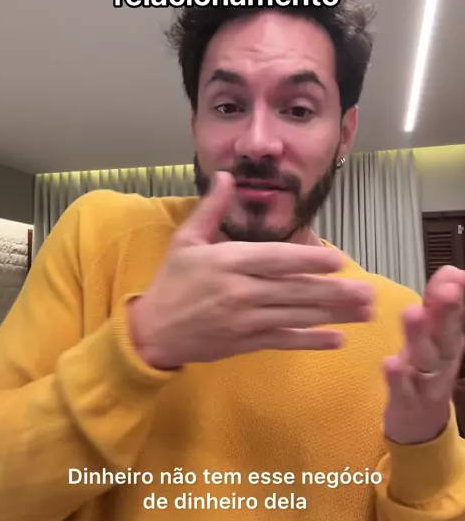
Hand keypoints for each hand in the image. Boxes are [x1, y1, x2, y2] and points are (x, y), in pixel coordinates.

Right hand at [128, 171, 374, 368]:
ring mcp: (245, 320)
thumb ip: (211, 209)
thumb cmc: (172, 282)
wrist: (153, 331)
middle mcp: (240, 291)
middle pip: (295, 290)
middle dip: (335, 291)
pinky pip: (284, 341)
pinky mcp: (245, 343)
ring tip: (364, 311)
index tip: (340, 260)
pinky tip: (337, 340)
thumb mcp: (186, 240)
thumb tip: (227, 177)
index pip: (276, 259)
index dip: (310, 260)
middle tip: (368, 291)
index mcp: (227, 261)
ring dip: (333, 315)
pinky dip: (311, 342)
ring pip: (296, 316)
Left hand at [383, 265, 464, 443]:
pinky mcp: (407, 402)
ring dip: (418, 336)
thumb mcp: (435, 338)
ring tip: (412, 312)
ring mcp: (425, 382)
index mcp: (448, 341)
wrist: (421, 426)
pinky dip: (397, 377)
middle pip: (445, 334)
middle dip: (446, 312)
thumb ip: (439, 305)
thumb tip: (451, 270)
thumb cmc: (426, 373)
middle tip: (447, 291)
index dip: (456, 295)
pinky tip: (389, 362)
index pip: (454, 315)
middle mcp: (442, 359)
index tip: (456, 274)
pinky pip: (402, 389)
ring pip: (425, 358)